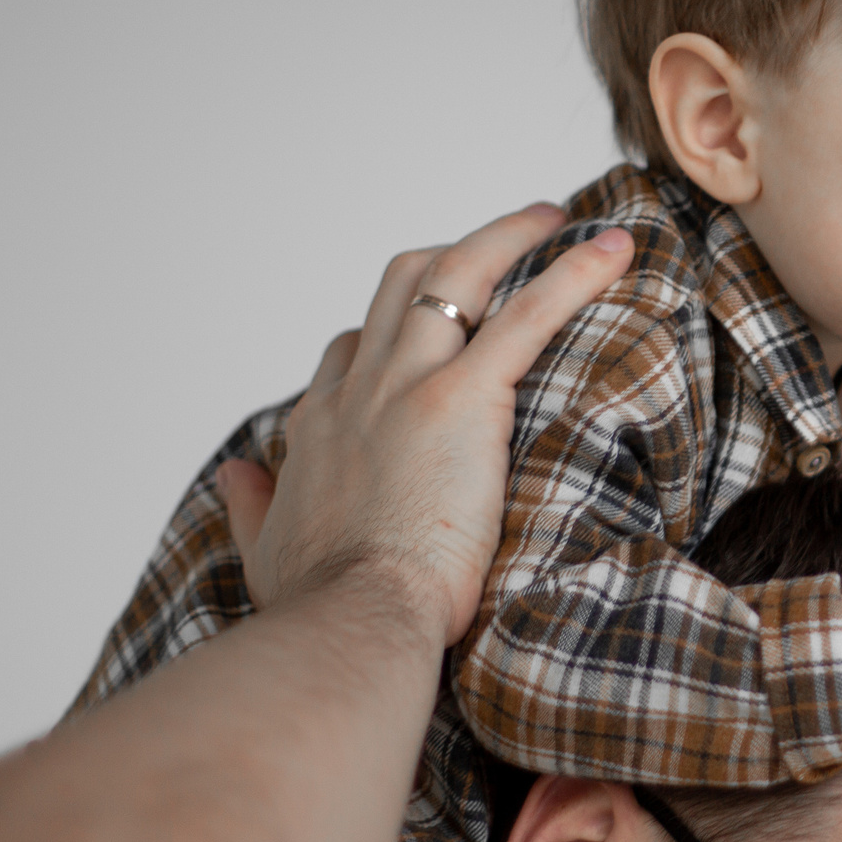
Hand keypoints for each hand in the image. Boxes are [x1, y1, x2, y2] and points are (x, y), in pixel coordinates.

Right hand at [217, 206, 632, 646]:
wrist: (352, 621)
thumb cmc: (320, 606)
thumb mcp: (266, 551)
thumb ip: (252, 505)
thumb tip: (233, 473)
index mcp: (320, 426)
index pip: (352, 349)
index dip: (393, 330)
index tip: (435, 330)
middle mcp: (360, 389)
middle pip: (402, 287)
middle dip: (454, 255)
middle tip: (508, 243)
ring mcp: (409, 384)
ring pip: (456, 275)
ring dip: (512, 236)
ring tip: (561, 220)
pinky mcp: (462, 397)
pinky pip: (525, 314)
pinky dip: (571, 276)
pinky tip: (608, 254)